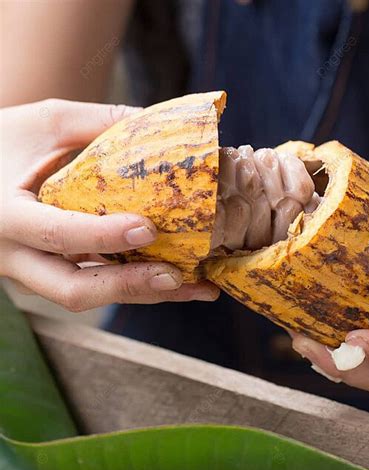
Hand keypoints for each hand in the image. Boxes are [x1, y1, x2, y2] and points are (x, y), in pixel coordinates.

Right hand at [0, 100, 218, 310]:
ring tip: (197, 288)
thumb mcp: (42, 123)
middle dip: (130, 287)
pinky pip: (92, 286)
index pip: (57, 234)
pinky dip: (133, 284)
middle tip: (180, 277)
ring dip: (143, 294)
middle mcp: (14, 257)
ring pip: (87, 296)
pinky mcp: (48, 276)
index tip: (148, 230)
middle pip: (73, 290)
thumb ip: (95, 124)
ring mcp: (31, 273)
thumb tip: (160, 122)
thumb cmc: (0, 142)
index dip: (103, 236)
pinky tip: (175, 279)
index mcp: (4, 217)